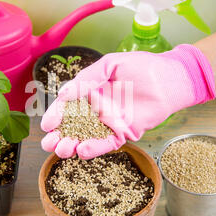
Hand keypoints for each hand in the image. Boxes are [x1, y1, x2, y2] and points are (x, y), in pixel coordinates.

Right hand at [40, 44, 215, 158]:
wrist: (169, 79)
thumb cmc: (141, 66)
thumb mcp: (109, 65)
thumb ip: (87, 78)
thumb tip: (64, 93)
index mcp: (90, 92)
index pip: (67, 106)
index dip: (56, 115)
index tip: (46, 124)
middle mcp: (96, 109)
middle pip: (72, 126)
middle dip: (58, 136)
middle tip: (48, 143)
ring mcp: (109, 123)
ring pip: (86, 137)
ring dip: (72, 145)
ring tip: (62, 149)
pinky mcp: (123, 133)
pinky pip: (106, 143)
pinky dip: (94, 148)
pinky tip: (82, 150)